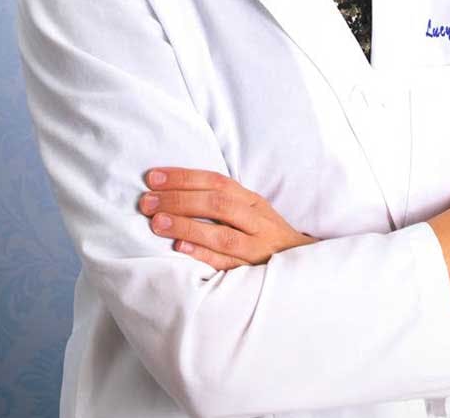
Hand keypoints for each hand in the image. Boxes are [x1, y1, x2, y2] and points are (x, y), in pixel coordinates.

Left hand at [139, 167, 316, 269]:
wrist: (303, 265)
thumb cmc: (265, 235)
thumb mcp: (250, 211)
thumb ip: (222, 201)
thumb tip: (175, 190)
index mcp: (252, 201)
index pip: (216, 182)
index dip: (184, 177)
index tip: (153, 177)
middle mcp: (256, 220)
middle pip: (217, 204)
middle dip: (179, 200)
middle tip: (146, 201)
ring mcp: (257, 247)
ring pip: (221, 234)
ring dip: (187, 227)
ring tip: (157, 222)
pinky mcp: (254, 272)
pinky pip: (227, 264)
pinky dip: (204, 255)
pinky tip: (180, 250)